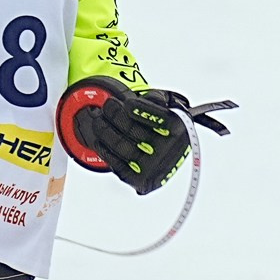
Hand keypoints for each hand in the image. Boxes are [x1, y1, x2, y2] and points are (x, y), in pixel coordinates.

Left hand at [58, 78, 202, 194]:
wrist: (167, 156)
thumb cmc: (164, 126)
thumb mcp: (167, 106)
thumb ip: (156, 98)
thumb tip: (144, 99)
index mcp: (179, 130)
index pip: (159, 117)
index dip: (139, 109)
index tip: (126, 103)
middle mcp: (168, 151)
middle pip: (133, 130)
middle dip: (114, 114)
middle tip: (107, 106)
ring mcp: (153, 168)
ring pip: (121, 146)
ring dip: (104, 130)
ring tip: (99, 120)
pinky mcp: (139, 180)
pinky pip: (116, 164)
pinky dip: (104, 149)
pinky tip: (100, 139)